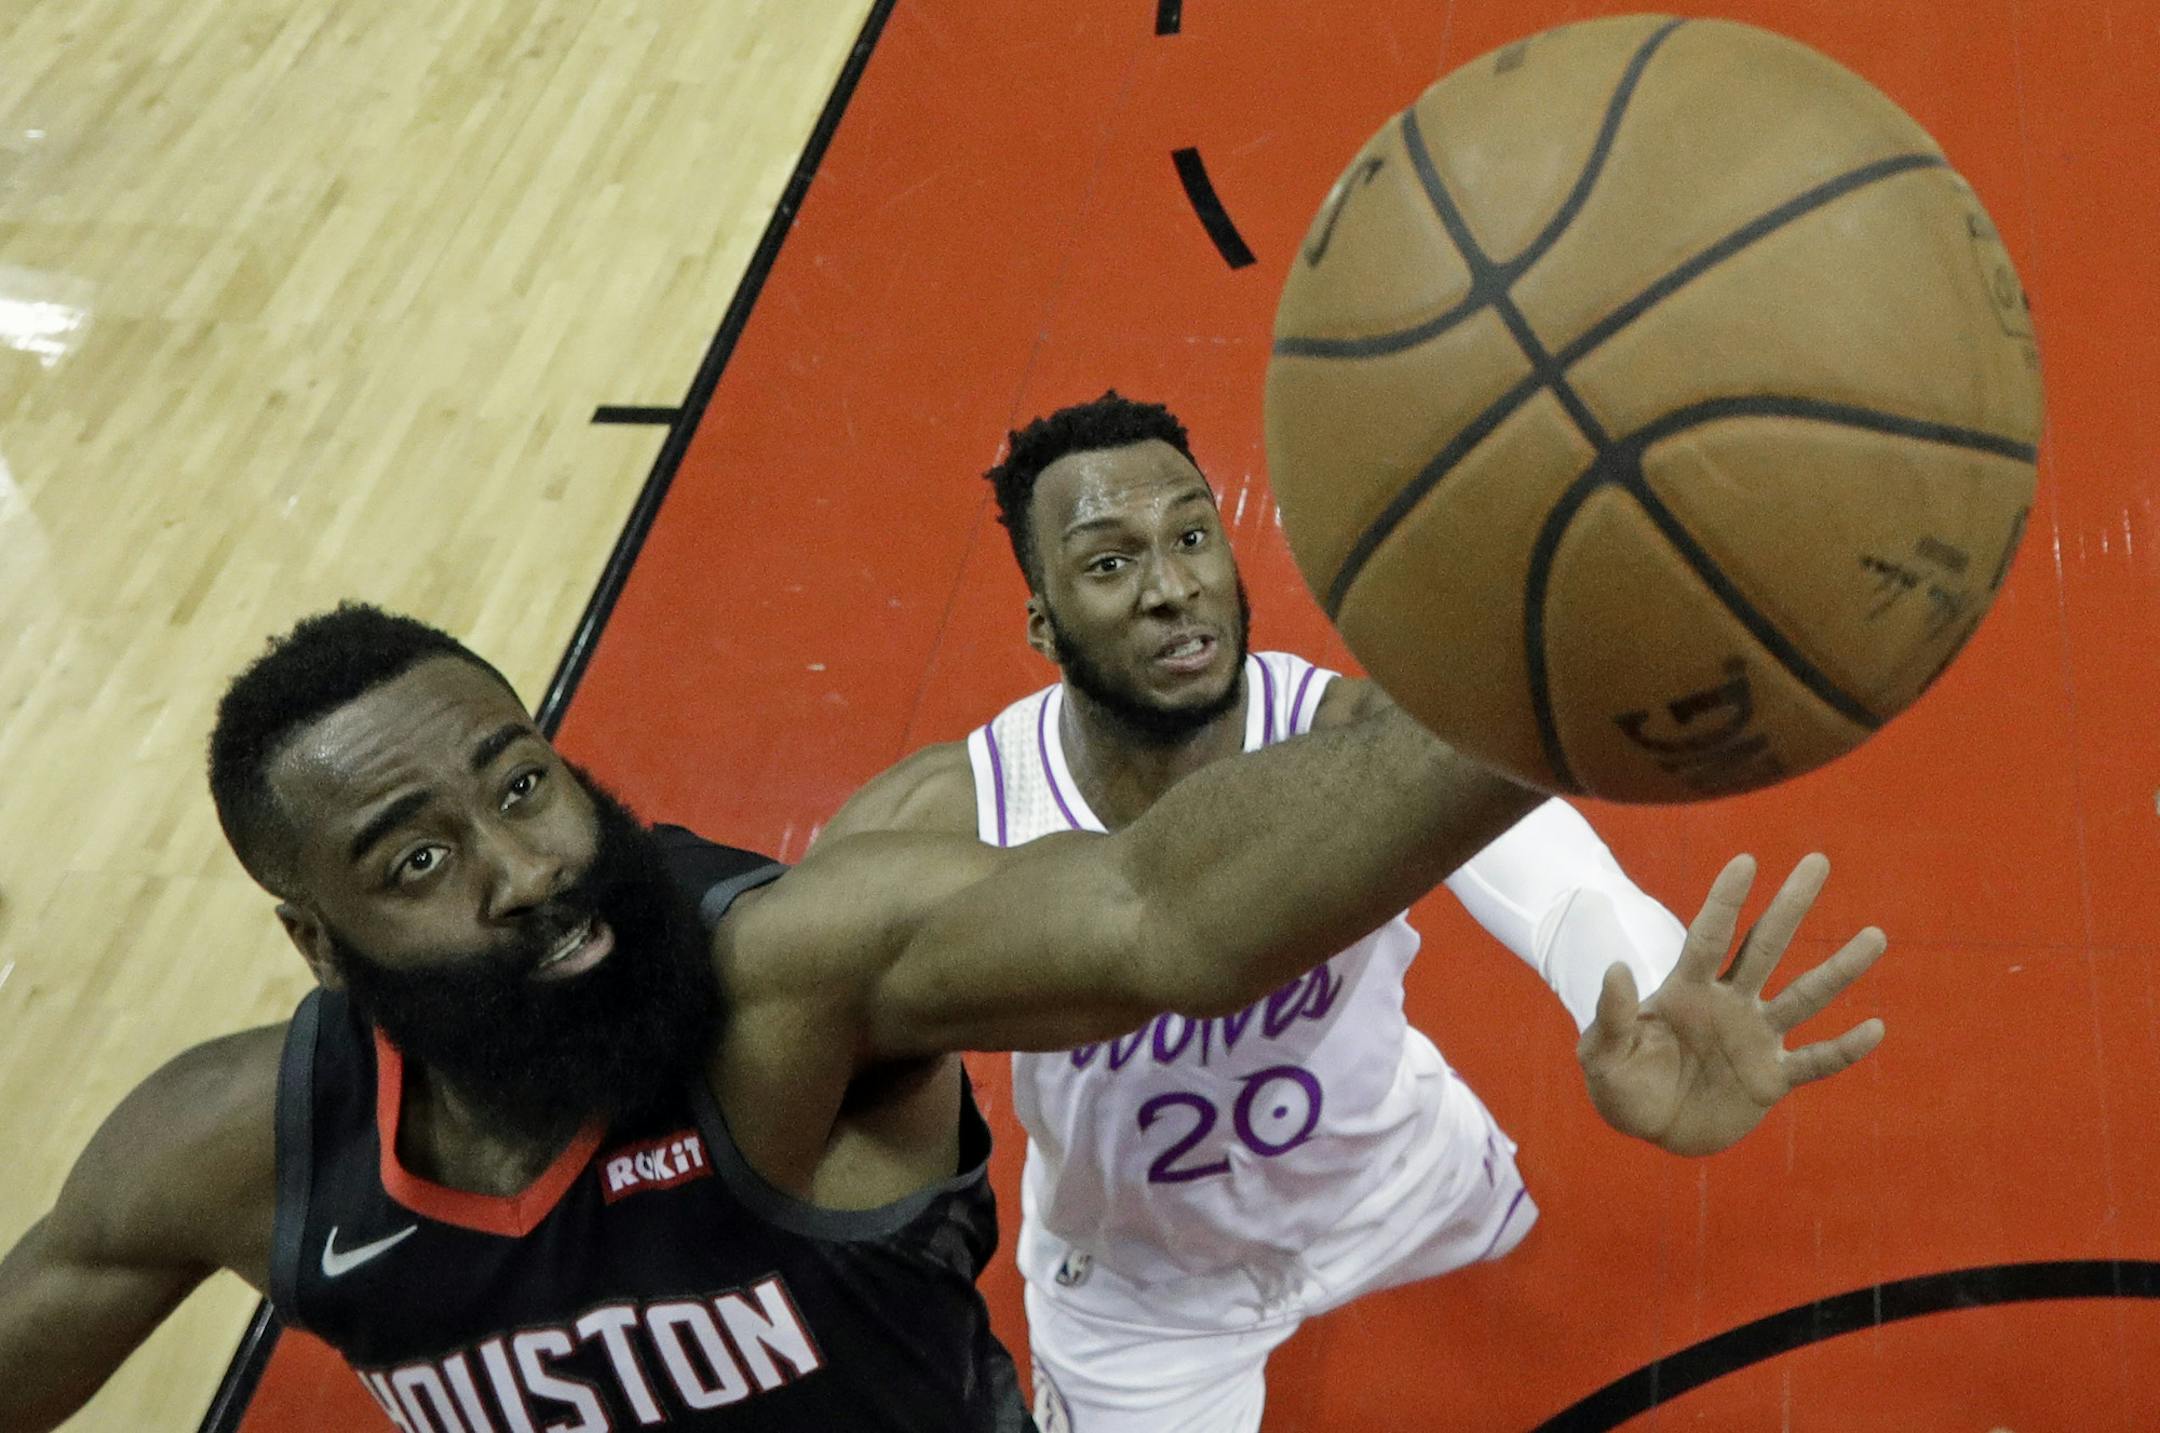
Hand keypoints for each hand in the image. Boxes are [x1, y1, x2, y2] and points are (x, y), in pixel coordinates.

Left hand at [1576, 853, 1885, 1156]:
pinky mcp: (1771, 1078)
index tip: (1746, 861)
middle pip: (1764, 948)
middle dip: (1789, 906)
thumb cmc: (1620, 1084)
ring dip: (1839, 970)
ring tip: (1874, 935)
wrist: (1650, 1129)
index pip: (1708, 937)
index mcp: (1685, 990)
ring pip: (1804, 997)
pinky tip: (1876, 1028)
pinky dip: (1844, 1050)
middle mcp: (1728, 1004)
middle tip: (1817, 861)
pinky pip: (1815, 1061)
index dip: (1725, 901)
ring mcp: (1754, 1038)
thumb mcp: (1602, 1055)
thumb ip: (1612, 1015)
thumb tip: (1617, 968)